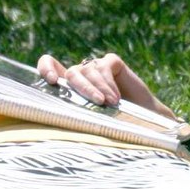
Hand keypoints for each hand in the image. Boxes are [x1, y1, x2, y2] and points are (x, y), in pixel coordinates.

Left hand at [36, 52, 177, 119]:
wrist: (143, 123)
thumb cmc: (111, 126)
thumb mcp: (87, 120)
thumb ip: (71, 112)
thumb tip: (53, 117)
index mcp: (67, 87)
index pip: (48, 64)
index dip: (46, 68)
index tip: (51, 80)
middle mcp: (80, 74)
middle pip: (71, 73)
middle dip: (83, 88)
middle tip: (97, 103)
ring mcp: (95, 66)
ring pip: (88, 71)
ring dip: (99, 89)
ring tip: (110, 105)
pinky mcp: (111, 62)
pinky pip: (105, 67)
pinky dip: (109, 83)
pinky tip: (116, 98)